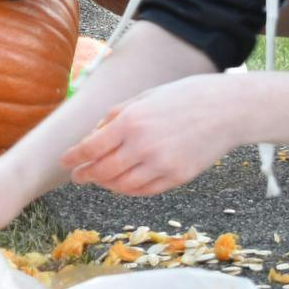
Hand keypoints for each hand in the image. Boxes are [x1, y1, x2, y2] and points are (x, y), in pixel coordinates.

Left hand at [58, 74, 244, 195]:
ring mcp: (161, 165)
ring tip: (99, 179)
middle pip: (102, 171)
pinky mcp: (177, 178)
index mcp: (130, 122)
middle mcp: (143, 146)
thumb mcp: (142, 98)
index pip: (91, 147)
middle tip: (78, 176)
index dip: (74, 158)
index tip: (64, 162)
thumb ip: (114, 117)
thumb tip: (93, 137)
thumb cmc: (181, 98)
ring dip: (106, 184)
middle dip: (85, 175)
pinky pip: (144, 190)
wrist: (225, 110)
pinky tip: (122, 184)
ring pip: (122, 186)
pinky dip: (129, 189)